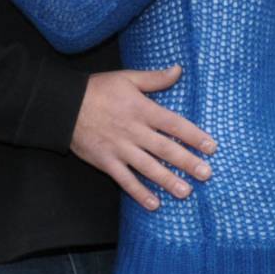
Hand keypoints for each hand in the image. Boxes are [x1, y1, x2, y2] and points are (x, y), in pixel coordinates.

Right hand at [71, 65, 217, 211]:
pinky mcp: (106, 162)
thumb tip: (178, 70)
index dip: (193, 136)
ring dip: (167, 181)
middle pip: (165, 149)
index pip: (173, 124)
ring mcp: (120, 149)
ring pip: (148, 167)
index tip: (211, 147)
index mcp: (141, 110)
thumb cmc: (97, 89)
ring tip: (185, 192)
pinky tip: (154, 204)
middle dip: (186, 162)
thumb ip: (155, 79)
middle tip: (206, 174)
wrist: (63, 106)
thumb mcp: (127, 78)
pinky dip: (139, 193)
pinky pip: (125, 180)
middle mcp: (133, 131)